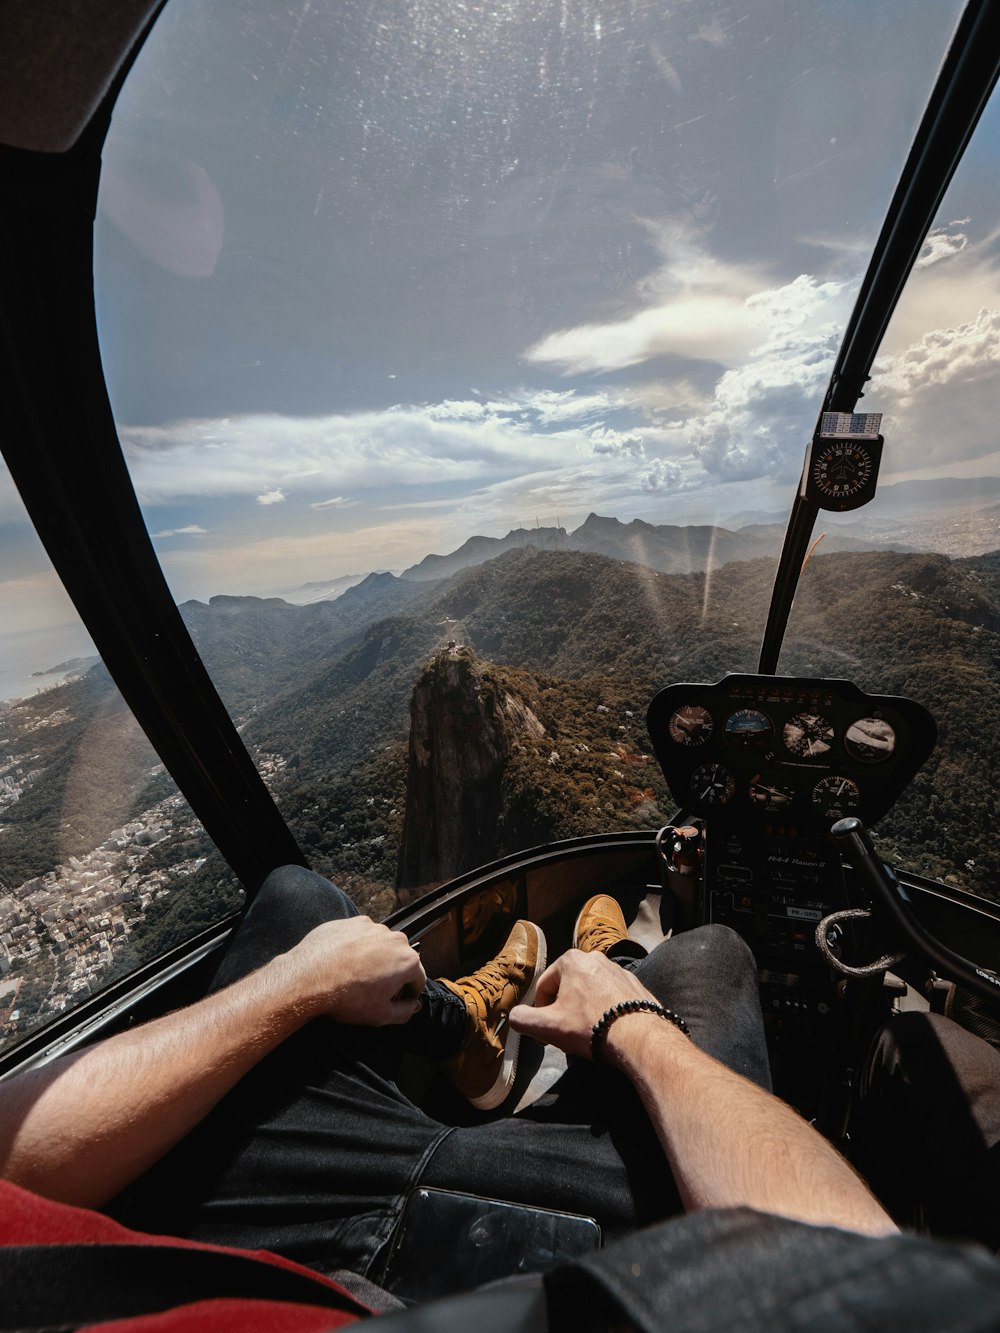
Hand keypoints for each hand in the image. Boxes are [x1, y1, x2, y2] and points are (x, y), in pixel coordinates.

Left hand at [280, 917, 425, 1025]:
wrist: (309, 977)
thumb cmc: (347, 997)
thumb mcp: (380, 1015)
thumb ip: (405, 1012)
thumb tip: (414, 1006)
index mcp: (407, 961)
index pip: (417, 979)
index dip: (408, 993)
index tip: (394, 1000)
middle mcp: (395, 939)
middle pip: (400, 959)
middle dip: (391, 973)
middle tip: (372, 989)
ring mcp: (372, 927)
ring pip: (380, 945)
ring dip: (374, 957)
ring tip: (355, 975)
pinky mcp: (351, 922)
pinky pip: (360, 935)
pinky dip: (356, 946)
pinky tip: (342, 961)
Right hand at [509, 950, 657, 1059]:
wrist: (640, 1037)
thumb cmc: (590, 1026)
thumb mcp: (547, 1026)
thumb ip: (523, 1020)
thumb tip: (515, 1017)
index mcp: (571, 960)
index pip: (544, 987)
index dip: (541, 1012)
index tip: (546, 1033)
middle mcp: (596, 958)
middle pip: (568, 988)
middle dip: (563, 1010)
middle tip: (567, 1034)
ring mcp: (619, 970)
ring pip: (590, 993)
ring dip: (584, 1011)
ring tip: (589, 1034)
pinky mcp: (636, 985)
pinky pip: (611, 998)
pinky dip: (605, 1011)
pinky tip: (608, 1030)